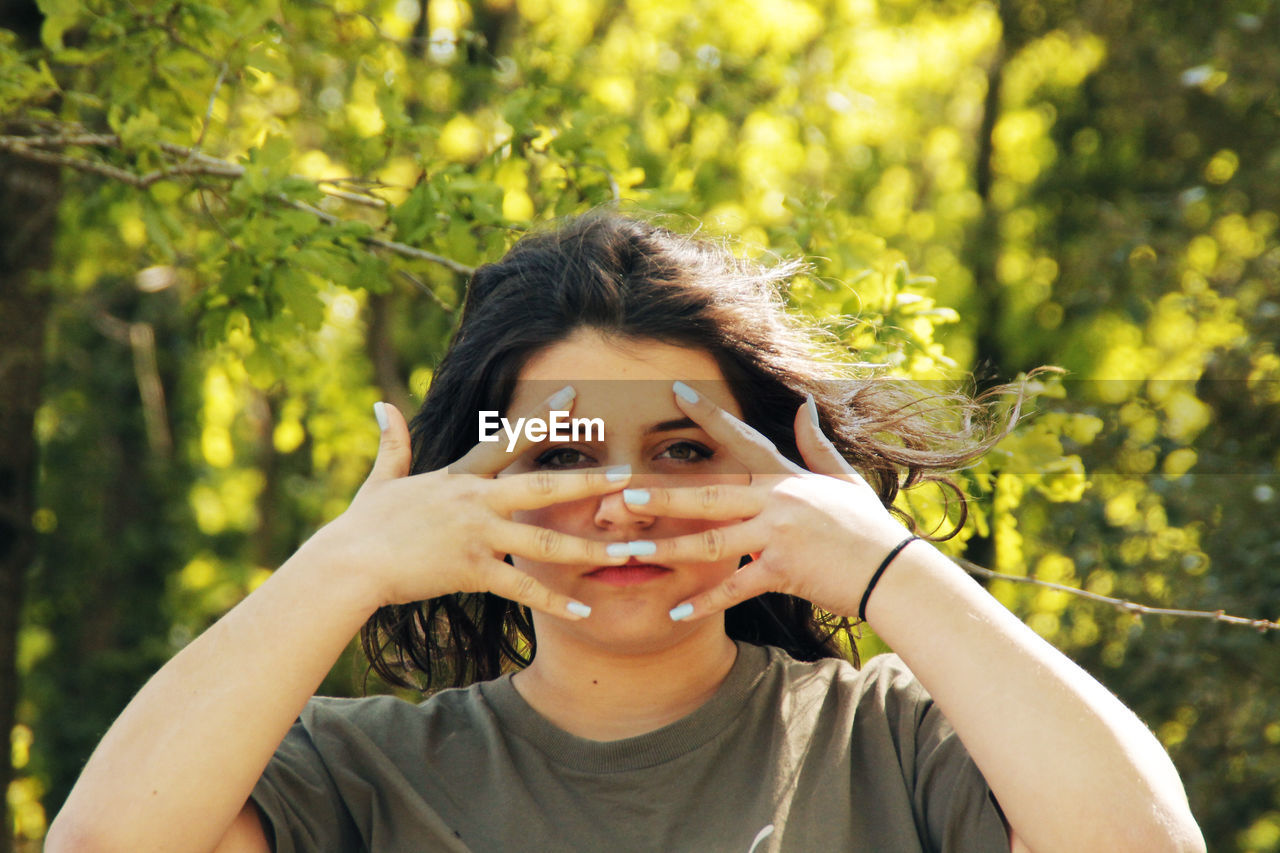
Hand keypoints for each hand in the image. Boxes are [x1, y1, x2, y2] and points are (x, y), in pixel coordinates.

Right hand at [312, 388, 633, 619]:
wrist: (348, 564)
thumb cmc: (364, 525)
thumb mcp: (381, 479)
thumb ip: (392, 444)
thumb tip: (381, 406)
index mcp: (460, 476)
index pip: (508, 438)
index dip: (543, 416)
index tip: (576, 396)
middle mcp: (475, 500)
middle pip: (542, 486)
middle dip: (588, 481)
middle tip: (628, 475)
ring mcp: (476, 536)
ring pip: (544, 542)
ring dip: (588, 547)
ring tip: (625, 551)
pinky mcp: (471, 571)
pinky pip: (522, 589)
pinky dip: (555, 602)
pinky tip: (585, 612)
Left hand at [633, 384, 919, 620]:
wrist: (895, 572)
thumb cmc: (869, 528)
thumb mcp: (844, 480)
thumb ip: (816, 446)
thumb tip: (804, 406)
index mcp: (787, 477)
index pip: (741, 440)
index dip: (709, 416)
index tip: (676, 395)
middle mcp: (778, 501)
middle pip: (709, 493)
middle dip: (663, 494)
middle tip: (622, 493)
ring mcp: (779, 536)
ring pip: (712, 540)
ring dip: (669, 544)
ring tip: (631, 549)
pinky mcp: (783, 572)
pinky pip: (735, 587)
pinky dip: (705, 601)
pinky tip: (675, 611)